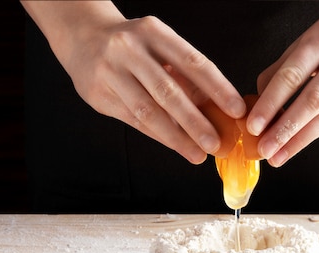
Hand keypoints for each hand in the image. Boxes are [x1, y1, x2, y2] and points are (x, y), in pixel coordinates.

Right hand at [21, 1, 245, 163]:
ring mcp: (111, 71)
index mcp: (154, 32)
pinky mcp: (98, 94)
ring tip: (197, 153)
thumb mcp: (161, 47)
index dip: (218, 88)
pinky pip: (134, 120)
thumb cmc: (133, 46)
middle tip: (215, 143)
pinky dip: (158, 135)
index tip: (236, 110)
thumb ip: (185, 75)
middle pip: (168, 91)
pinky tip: (175, 145)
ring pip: (148, 111)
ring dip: (176, 137)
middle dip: (195, 122)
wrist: (83, 37)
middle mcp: (130, 49)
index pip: (194, 62)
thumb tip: (217, 109)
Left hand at [246, 0, 318, 166]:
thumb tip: (259, 103)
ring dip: (300, 140)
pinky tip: (297, 144)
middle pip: (313, 100)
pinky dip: (315, 133)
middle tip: (264, 149)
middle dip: (285, 129)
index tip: (253, 126)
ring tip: (278, 156)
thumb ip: (282, 69)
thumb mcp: (308, 39)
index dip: (271, 103)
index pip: (292, 75)